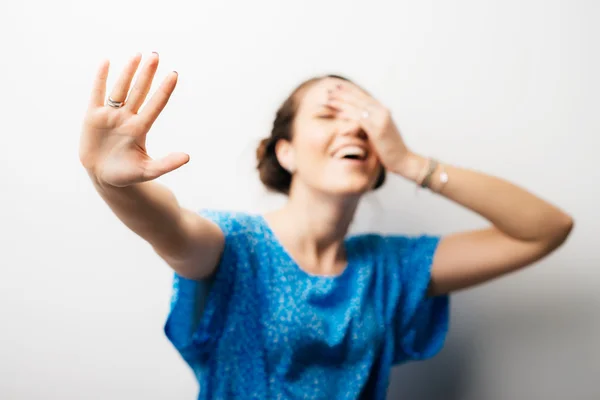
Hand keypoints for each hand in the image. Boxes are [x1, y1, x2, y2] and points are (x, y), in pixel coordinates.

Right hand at [79, 52, 187, 187]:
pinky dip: (101, 78)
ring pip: (120, 89)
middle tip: (155, 55)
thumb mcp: (148, 171)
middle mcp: (127, 118)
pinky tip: (106, 62)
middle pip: (139, 91)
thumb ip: (166, 164)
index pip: (155, 105)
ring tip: (138, 55)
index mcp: (140, 129)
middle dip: (147, 74)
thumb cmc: (127, 175)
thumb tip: (187, 157)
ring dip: (128, 71)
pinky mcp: (93, 116)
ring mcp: (110, 116)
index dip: (164, 90)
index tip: (174, 74)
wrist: (104, 177)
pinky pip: (97, 93)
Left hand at [326, 82, 415, 176]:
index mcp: (382, 110)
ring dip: (342, 102)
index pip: (363, 97)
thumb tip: (356, 121)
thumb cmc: (389, 149)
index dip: (349, 91)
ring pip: (358, 106)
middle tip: (329, 90)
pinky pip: (360, 119)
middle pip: (359, 98)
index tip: (337, 87)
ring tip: (329, 99)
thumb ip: (369, 124)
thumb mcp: (378, 132)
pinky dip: (349, 115)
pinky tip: (339, 114)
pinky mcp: (378, 129)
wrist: (403, 160)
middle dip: (343, 93)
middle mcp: (383, 111)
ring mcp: (381, 119)